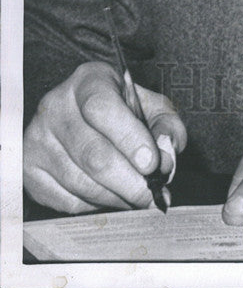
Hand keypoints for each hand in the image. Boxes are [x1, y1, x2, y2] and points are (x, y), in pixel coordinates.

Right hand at [24, 61, 186, 213]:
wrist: (80, 114)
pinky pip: (66, 201)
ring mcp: (37, 140)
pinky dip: (95, 206)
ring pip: (81, 182)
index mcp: (88, 81)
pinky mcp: (29, 171)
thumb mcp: (150, 104)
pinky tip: (112, 197)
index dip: (130, 139)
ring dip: (116, 197)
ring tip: (138, 199)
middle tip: (153, 195)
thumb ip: (167, 125)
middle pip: (93, 154)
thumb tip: (167, 153)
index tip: (153, 164)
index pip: (103, 109)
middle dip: (130, 182)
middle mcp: (56, 107)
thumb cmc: (121, 110)